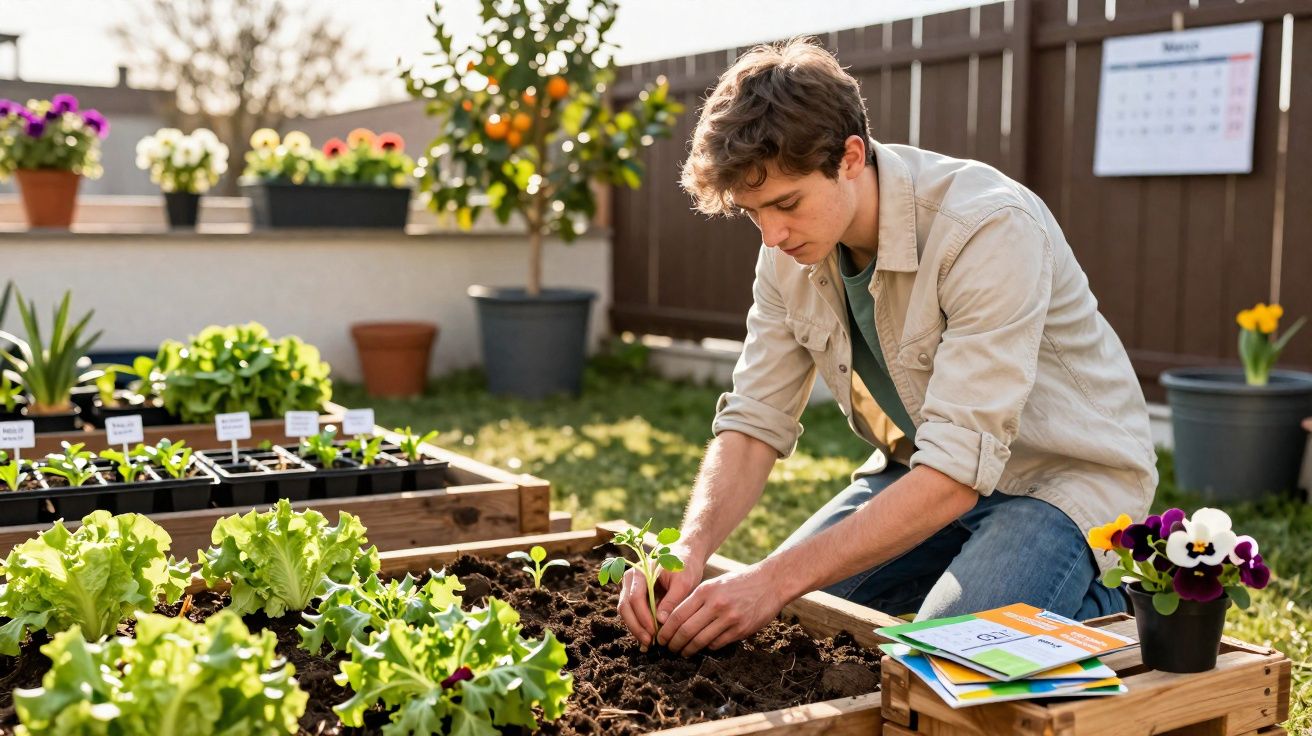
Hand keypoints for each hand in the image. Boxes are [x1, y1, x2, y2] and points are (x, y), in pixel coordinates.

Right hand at [617, 543, 703, 649]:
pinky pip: (632, 613)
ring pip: (626, 612)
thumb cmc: (685, 567)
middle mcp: (630, 579)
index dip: (643, 617)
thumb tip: (660, 621)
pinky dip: (638, 626)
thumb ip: (672, 600)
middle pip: (625, 606)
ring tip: (648, 644)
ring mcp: (630, 588)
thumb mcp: (683, 582)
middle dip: (636, 626)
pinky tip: (647, 639)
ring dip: (636, 629)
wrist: (685, 557)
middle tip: (649, 642)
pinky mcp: (635, 596)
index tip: (654, 632)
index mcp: (640, 572)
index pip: (635, 597)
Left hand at [657, 561, 784, 656]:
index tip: (660, 637)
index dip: (666, 630)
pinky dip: (707, 647)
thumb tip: (673, 619)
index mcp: (705, 591)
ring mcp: (729, 619)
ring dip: (688, 649)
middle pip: (686, 631)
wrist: (769, 583)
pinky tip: (703, 647)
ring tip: (682, 652)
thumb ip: (696, 600)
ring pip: (700, 640)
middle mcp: (716, 605)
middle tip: (668, 648)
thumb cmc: (738, 583)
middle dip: (674, 643)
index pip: (678, 615)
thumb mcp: (714, 584)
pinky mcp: (740, 630)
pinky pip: (717, 643)